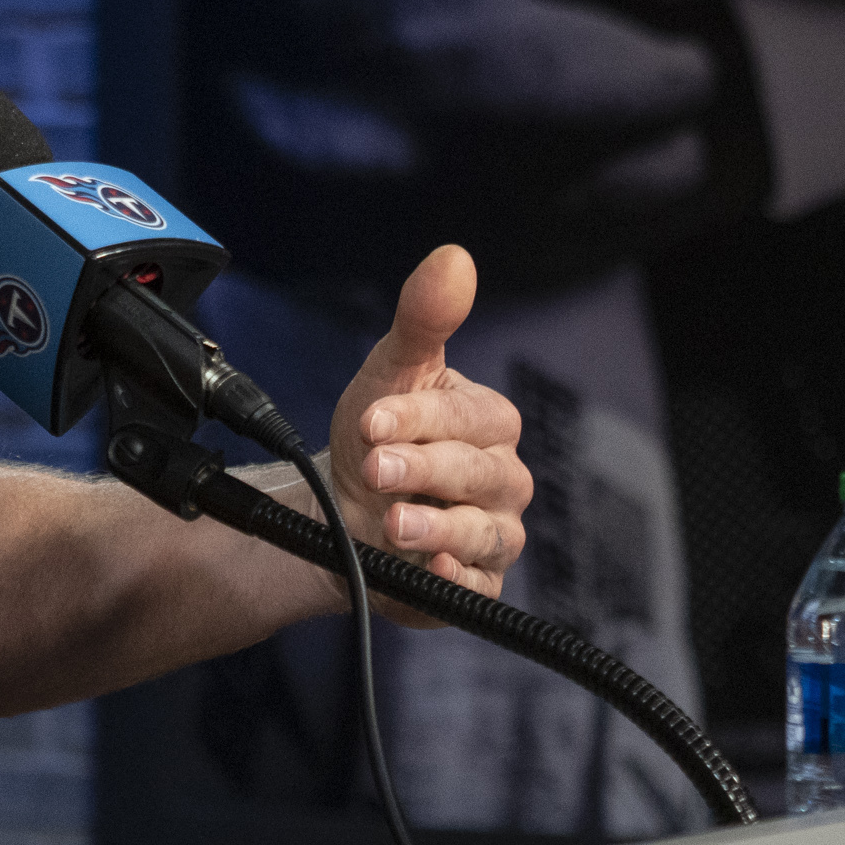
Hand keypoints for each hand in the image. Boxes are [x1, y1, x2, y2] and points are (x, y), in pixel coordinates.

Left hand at [324, 245, 527, 624]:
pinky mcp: (476, 583)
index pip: (467, 418)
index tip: (371, 421)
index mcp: (490, 422)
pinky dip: (455, 579)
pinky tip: (431, 569)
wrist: (340, 508)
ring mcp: (493, 532)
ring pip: (482, 531)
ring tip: (393, 523)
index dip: (418, 419)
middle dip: (423, 469)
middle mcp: (503, 478)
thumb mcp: (389, 372)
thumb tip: (455, 257)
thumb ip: (423, 319)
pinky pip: (479, 586)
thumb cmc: (374, 435)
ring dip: (436, 527)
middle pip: (478, 473)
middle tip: (376, 468)